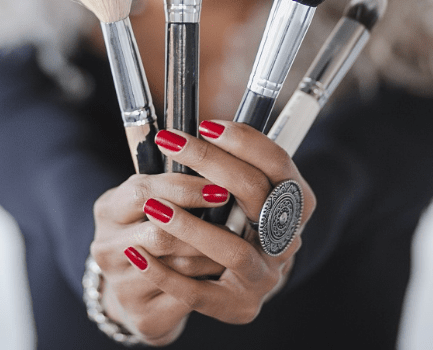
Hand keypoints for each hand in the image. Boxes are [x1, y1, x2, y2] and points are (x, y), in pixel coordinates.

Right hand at [89, 171, 230, 344]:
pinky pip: (186, 295)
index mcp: (107, 209)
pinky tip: (225, 268)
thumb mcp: (152, 195)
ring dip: (211, 253)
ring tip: (236, 243)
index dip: (185, 189)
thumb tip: (207, 152)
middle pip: (158, 234)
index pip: (143, 192)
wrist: (140, 285)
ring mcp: (120, 284)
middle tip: (235, 221)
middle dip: (201, 228)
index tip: (219, 188)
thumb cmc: (152, 225)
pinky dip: (209, 279)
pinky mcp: (142, 314)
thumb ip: (171, 176)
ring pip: (177, 266)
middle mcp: (105, 248)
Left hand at [121, 121, 316, 335]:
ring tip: (153, 205)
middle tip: (170, 142)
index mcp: (295, 204)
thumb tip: (199, 126)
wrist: (239, 278)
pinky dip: (165, 273)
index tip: (206, 125)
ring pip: (233, 248)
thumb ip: (231, 161)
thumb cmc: (234, 217)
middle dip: (211, 162)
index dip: (245, 141)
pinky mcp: (238, 307)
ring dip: (190, 224)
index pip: (278, 164)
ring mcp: (265, 276)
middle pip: (256, 194)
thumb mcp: (242, 188)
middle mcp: (286, 240)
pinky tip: (137, 253)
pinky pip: (199, 292)